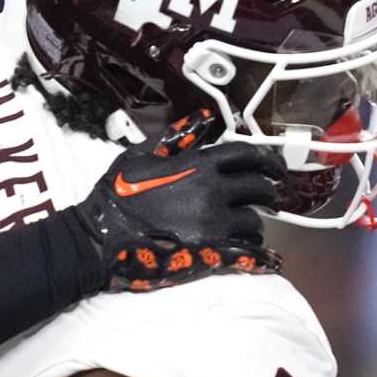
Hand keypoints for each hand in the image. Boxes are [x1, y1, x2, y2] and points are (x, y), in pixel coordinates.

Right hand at [72, 109, 285, 291]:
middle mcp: (212, 191)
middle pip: (259, 188)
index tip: (276, 168)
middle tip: (271, 199)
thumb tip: (202, 119)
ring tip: (250, 228)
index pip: (247, 154)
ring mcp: (213, 223)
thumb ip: (176, 137)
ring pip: (254, 222)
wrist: (100, 237)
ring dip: (255, 224)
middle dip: (269, 193)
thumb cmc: (117, 194)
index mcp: (198, 165)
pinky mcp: (210, 252)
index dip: (268, 160)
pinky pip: (248, 253)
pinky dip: (260, 255)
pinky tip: (266, 258)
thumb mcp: (141, 155)